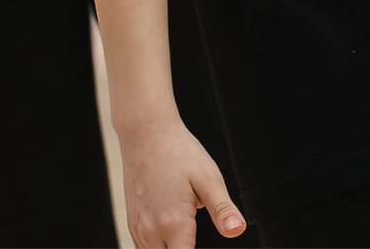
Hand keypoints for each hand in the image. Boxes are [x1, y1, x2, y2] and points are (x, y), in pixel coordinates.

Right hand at [117, 114, 246, 246]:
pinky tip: (171, 236)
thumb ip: (222, 209)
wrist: (145, 132)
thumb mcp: (208, 178)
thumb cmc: (178, 152)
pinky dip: (157, 247)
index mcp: (173, 223)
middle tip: (195, 233)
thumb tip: (237, 230)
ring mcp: (138, 227)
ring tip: (187, 232)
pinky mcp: (132, 222)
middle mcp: (151, 230)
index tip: (198, 242)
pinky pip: (143, 248)